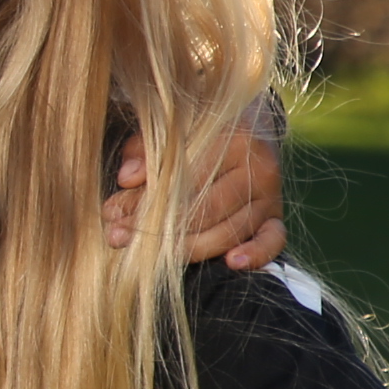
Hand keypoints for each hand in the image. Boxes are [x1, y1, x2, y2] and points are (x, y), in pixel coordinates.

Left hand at [101, 122, 286, 269]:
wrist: (249, 125)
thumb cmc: (197, 130)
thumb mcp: (169, 130)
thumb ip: (144, 151)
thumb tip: (126, 179)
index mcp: (232, 138)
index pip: (185, 178)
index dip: (145, 201)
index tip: (111, 215)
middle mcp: (258, 166)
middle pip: (206, 209)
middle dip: (160, 230)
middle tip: (120, 239)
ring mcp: (271, 193)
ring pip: (231, 230)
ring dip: (190, 249)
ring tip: (153, 257)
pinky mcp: (276, 215)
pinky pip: (273, 240)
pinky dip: (256, 254)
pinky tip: (232, 263)